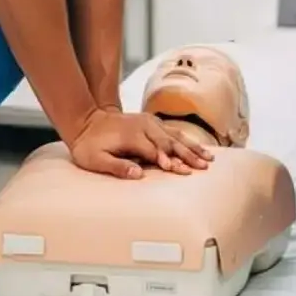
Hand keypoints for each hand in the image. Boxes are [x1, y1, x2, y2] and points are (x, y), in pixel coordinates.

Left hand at [68, 108, 213, 178]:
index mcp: (132, 136)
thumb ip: (116, 167)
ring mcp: (149, 122)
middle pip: (171, 142)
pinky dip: (187, 140)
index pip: (156, 151)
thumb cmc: (89, 145)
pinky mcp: (152, 122)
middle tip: (203, 166)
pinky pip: (173, 130)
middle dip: (188, 155)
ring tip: (208, 157)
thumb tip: (138, 175)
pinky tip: (198, 147)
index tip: (182, 172)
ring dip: (193, 147)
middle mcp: (144, 126)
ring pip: (176, 135)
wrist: (87, 121)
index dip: (168, 162)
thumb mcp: (94, 160)